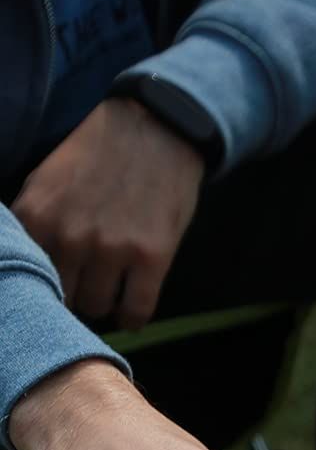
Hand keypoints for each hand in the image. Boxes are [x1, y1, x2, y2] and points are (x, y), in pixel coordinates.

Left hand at [13, 97, 203, 328]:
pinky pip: (136, 310)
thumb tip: (30, 264)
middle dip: (72, 297)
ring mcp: (111, 248)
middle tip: (84, 289)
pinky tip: (131, 314)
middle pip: (62, 297)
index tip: (53, 285)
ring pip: (97, 306)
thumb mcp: (48, 180)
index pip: (27, 274)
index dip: (41, 285)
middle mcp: (69, 235)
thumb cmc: (100, 154)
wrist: (155, 130)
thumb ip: (36, 222)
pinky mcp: (151, 258)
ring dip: (103, 306)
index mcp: (37, 214)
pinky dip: (132, 319)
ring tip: (109, 296)